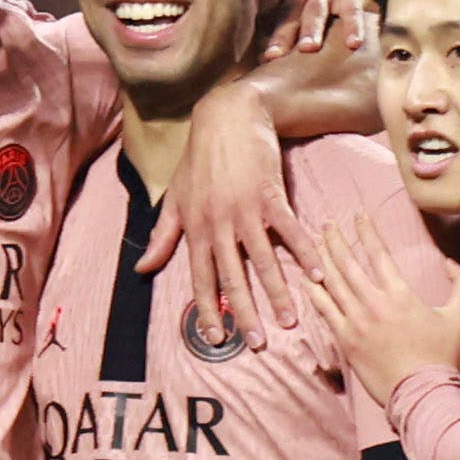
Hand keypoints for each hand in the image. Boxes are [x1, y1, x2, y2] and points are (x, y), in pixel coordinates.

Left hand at [139, 82, 316, 342]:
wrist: (227, 116)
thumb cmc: (200, 158)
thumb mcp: (175, 197)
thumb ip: (162, 236)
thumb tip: (141, 269)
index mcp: (195, 229)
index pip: (200, 278)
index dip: (207, 310)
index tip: (216, 338)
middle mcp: (219, 224)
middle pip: (232, 277)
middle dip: (244, 313)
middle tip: (257, 343)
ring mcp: (245, 211)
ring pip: (263, 260)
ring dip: (278, 292)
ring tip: (289, 319)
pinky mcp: (270, 196)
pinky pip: (289, 231)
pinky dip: (304, 253)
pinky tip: (318, 275)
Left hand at [257, 0, 373, 63]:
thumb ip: (270, 18)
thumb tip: (254, 56)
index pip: (267, 13)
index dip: (260, 35)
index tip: (258, 58)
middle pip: (288, 13)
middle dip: (281, 35)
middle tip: (272, 56)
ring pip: (316, 10)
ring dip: (312, 29)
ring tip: (308, 48)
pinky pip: (351, 12)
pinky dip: (353, 27)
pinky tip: (353, 44)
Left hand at [306, 212, 459, 404]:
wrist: (421, 394)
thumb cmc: (442, 357)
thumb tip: (451, 262)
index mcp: (400, 295)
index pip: (378, 254)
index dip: (367, 231)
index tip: (358, 216)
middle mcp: (373, 304)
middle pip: (348, 264)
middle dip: (336, 240)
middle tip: (327, 224)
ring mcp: (355, 323)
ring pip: (332, 284)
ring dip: (322, 260)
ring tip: (313, 243)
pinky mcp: (344, 341)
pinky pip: (324, 311)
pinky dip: (314, 293)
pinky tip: (306, 280)